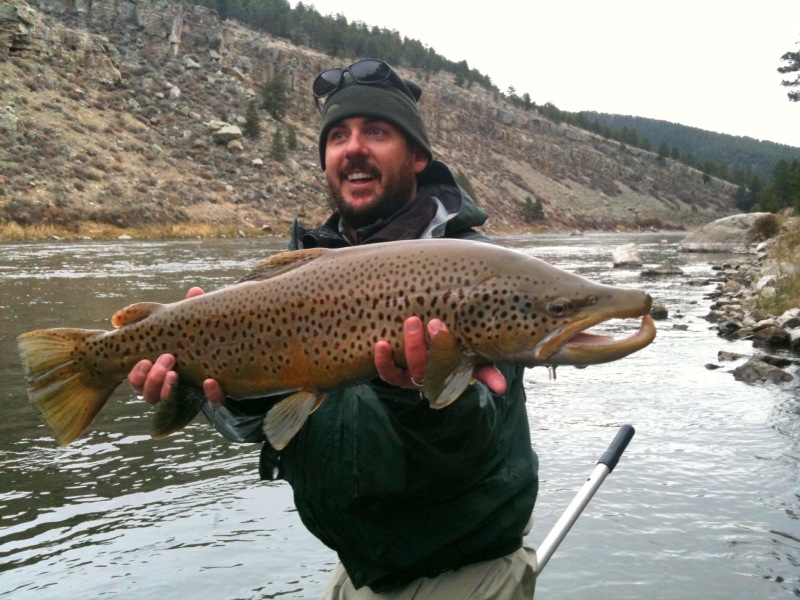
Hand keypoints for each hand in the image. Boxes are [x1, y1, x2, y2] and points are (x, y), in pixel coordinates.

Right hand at [126, 287, 225, 408]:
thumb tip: (195, 291)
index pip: (139, 378)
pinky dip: (211, 394)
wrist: (237, 362)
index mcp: (157, 370)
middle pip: (149, 394)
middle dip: (152, 380)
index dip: (137, 374)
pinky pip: (213, 403)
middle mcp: (170, 387)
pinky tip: (210, 381)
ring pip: (171, 402)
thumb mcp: (195, 326)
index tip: (143, 361)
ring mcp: (193, 394)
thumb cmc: (204, 340)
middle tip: (166, 360)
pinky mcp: (216, 397)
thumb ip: (193, 311)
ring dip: (168, 389)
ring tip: (174, 374)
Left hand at [374, 317, 506, 394]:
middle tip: (434, 321)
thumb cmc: (455, 352)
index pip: (456, 369)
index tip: (450, 331)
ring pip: (411, 367)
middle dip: (433, 345)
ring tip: (411, 321)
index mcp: (452, 376)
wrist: (427, 351)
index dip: (452, 353)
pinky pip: (387, 373)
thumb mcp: (472, 361)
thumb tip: (502, 387)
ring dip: (412, 347)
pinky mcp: (395, 376)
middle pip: (434, 366)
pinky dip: (383, 361)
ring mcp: (412, 378)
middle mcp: (432, 379)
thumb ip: (486, 372)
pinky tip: (380, 344)